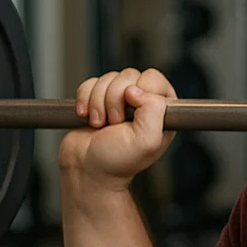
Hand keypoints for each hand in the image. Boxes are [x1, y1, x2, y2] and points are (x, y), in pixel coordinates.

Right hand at [57, 67, 177, 188]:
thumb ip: (153, 110)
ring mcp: (120, 100)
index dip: (139, 92)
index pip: (153, 78)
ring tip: (101, 124)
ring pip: (107, 78)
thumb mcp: (147, 141)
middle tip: (115, 123)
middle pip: (128, 76)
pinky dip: (85, 99)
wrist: (87, 170)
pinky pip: (90, 83)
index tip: (131, 113)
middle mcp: (142, 103)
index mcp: (162, 110)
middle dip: (114, 99)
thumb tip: (135, 89)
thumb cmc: (118, 162)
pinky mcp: (98, 99)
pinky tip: (88, 117)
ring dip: (98, 102)